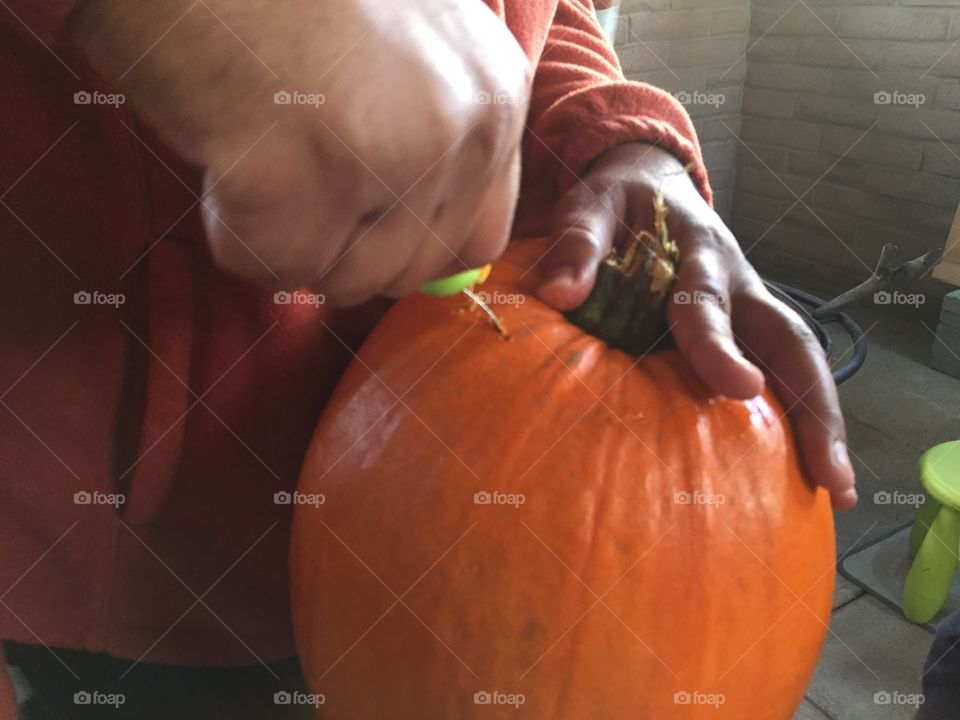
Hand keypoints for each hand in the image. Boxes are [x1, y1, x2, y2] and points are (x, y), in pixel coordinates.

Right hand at [69, 0, 529, 304]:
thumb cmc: (289, 3)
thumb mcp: (406, 52)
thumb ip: (436, 143)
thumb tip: (424, 258)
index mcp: (496, 92)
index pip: (477, 239)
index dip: (404, 242)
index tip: (356, 211)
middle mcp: (467, 126)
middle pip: (412, 271)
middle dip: (344, 244)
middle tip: (295, 163)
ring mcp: (397, 156)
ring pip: (351, 279)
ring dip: (292, 237)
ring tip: (264, 145)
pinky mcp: (314, 184)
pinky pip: (277, 268)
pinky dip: (236, 230)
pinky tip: (230, 152)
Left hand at [536, 142, 856, 509]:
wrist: (649, 183)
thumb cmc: (618, 203)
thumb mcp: (592, 205)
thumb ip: (577, 242)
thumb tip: (558, 293)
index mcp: (699, 252)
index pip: (709, 302)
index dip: (721, 345)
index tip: (740, 389)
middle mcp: (738, 284)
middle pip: (791, 341)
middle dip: (813, 404)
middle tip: (830, 474)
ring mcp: (748, 309)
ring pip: (797, 362)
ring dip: (821, 422)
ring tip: (838, 490)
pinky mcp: (745, 329)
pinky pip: (780, 372)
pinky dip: (796, 419)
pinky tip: (805, 474)